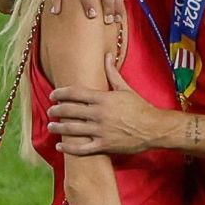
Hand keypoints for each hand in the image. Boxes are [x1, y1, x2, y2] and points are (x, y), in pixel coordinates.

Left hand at [49, 53, 165, 155]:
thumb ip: (112, 73)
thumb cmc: (140, 108)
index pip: (75, 93)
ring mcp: (100, 131)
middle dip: (56, 110)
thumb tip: (107, 56)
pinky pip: (82, 148)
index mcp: (103, 98)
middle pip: (70, 111)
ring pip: (72, 129)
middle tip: (50, 111)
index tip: (53, 95)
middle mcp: (99, 114)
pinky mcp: (104, 145)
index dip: (60, 93)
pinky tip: (60, 146)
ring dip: (58, 128)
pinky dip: (69, 148)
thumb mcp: (126, 88)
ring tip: (50, 126)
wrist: (154, 128)